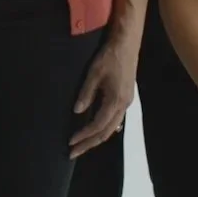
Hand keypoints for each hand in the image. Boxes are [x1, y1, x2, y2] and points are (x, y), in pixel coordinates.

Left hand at [68, 34, 137, 156]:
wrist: (127, 44)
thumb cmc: (109, 56)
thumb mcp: (94, 73)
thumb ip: (86, 93)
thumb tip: (77, 112)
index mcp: (115, 101)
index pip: (97, 125)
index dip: (83, 135)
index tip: (70, 142)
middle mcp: (123, 106)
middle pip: (106, 132)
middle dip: (89, 143)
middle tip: (73, 152)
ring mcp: (126, 102)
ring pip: (112, 127)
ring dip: (96, 138)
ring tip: (82, 145)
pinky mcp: (126, 98)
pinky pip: (115, 119)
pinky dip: (104, 128)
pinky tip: (97, 130)